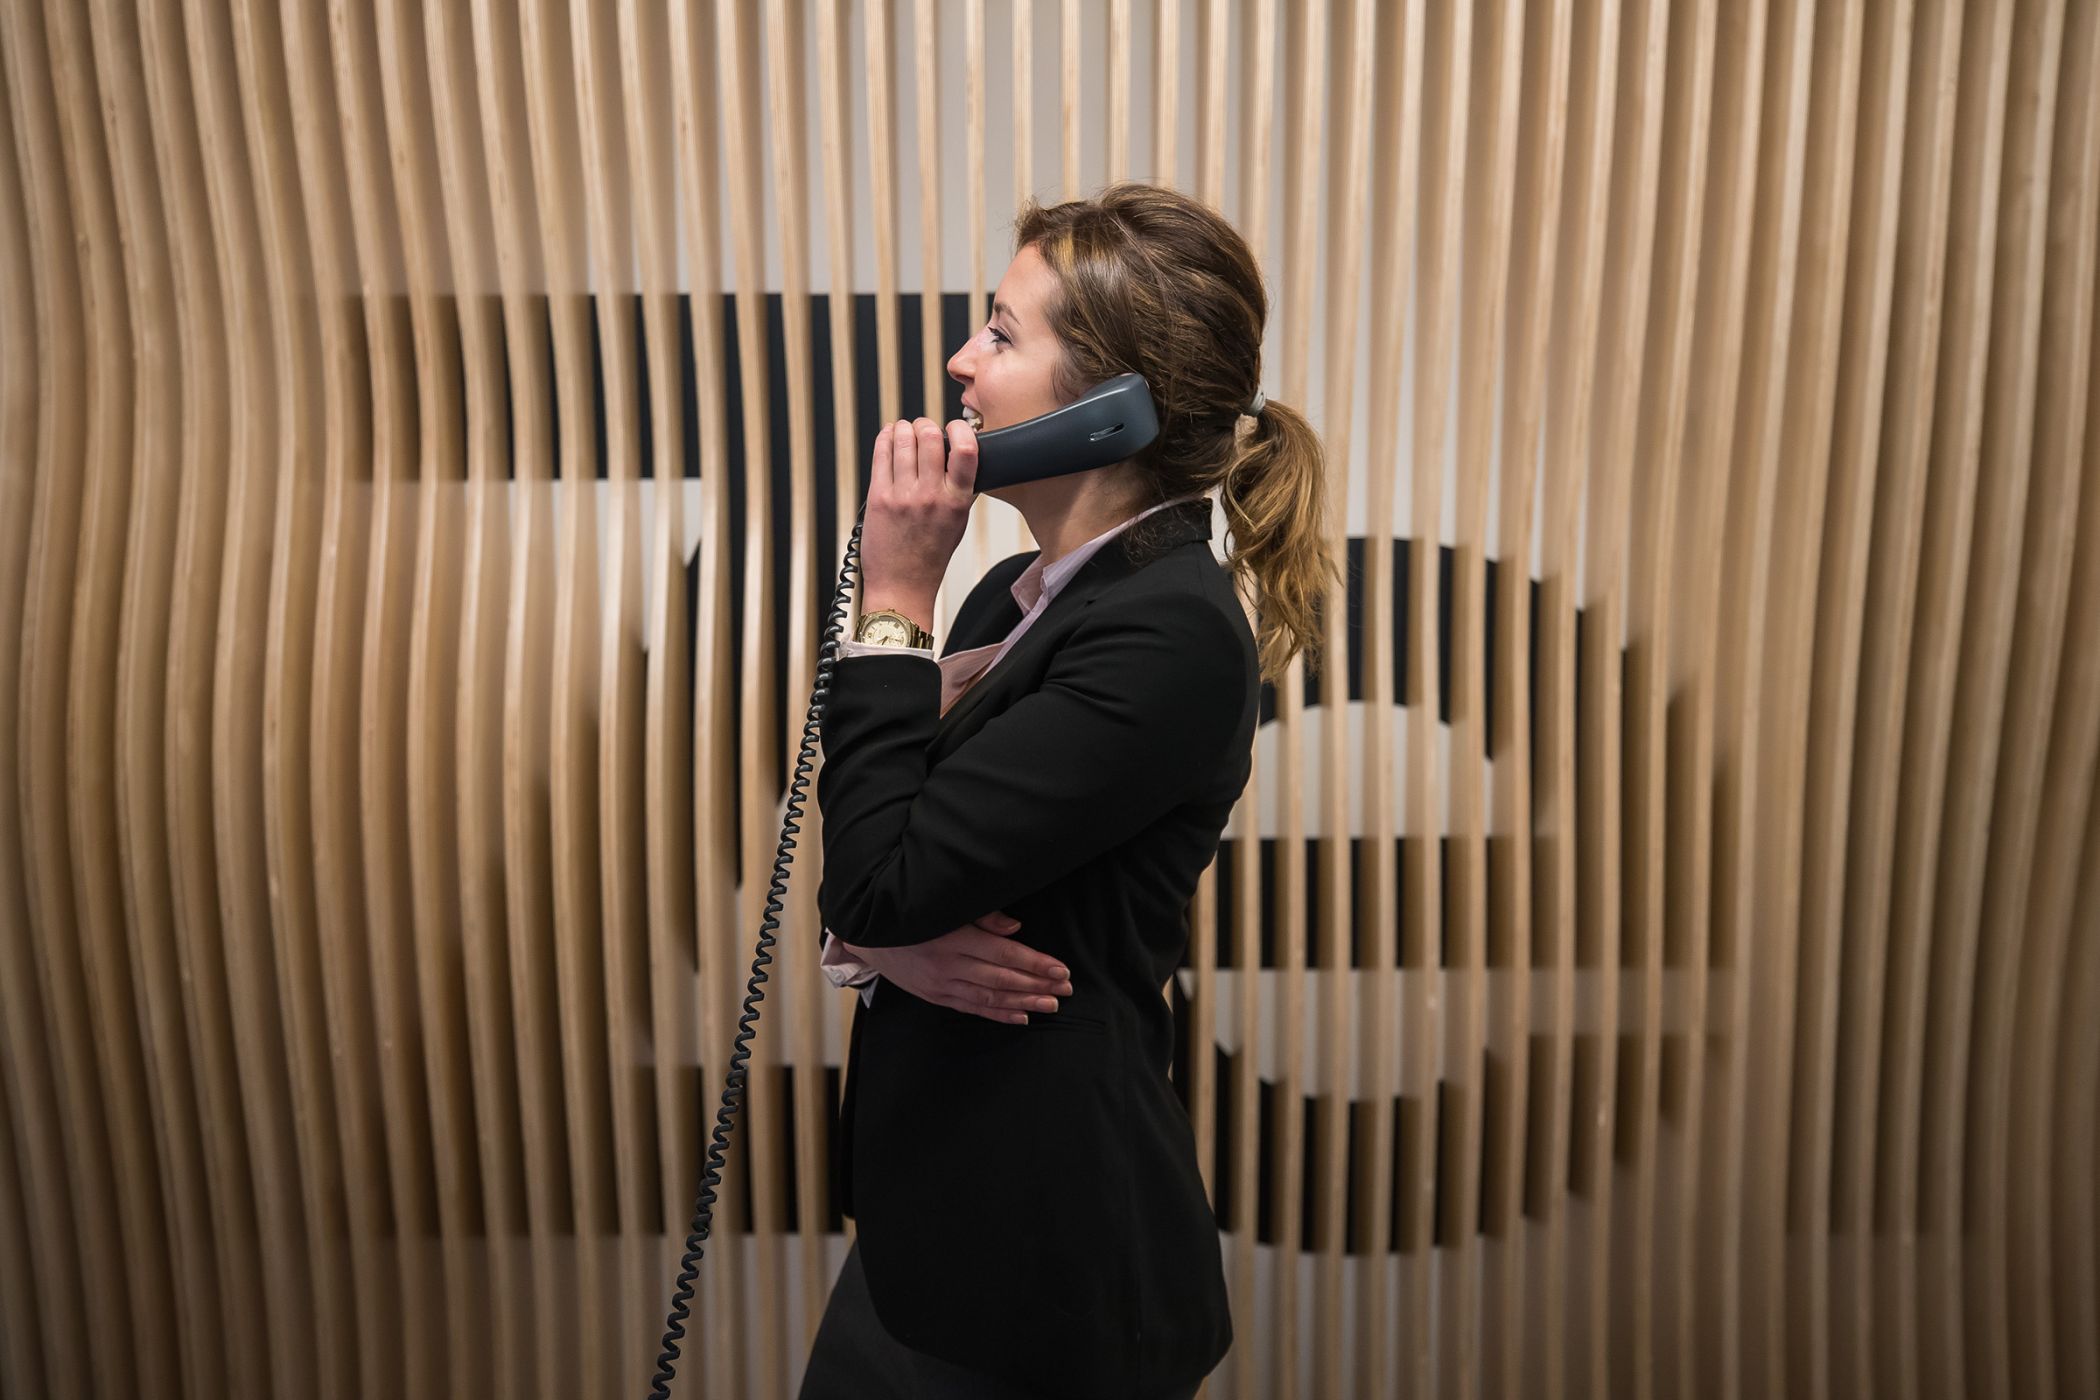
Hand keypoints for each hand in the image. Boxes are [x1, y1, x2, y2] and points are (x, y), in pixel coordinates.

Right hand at [840, 910, 1073, 1023]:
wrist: (869, 935)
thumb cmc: (914, 914)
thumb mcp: (946, 907)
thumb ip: (983, 917)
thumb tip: (1016, 928)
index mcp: (953, 938)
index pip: (1003, 953)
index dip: (1034, 963)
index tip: (1061, 969)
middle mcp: (948, 965)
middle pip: (1001, 977)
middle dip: (1037, 985)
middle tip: (1066, 989)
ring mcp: (941, 984)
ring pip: (990, 996)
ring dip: (1024, 1002)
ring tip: (1051, 1005)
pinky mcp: (935, 996)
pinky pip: (972, 1008)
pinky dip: (998, 1013)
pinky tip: (1021, 1016)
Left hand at [858, 417, 977, 605]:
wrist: (902, 585)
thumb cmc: (929, 557)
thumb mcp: (958, 523)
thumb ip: (962, 490)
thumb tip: (963, 456)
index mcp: (957, 501)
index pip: (966, 449)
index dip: (959, 428)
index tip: (954, 428)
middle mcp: (931, 496)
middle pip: (929, 436)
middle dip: (925, 425)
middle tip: (924, 430)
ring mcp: (903, 496)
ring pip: (903, 439)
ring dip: (904, 428)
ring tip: (905, 433)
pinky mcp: (878, 497)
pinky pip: (880, 454)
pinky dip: (885, 438)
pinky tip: (889, 438)